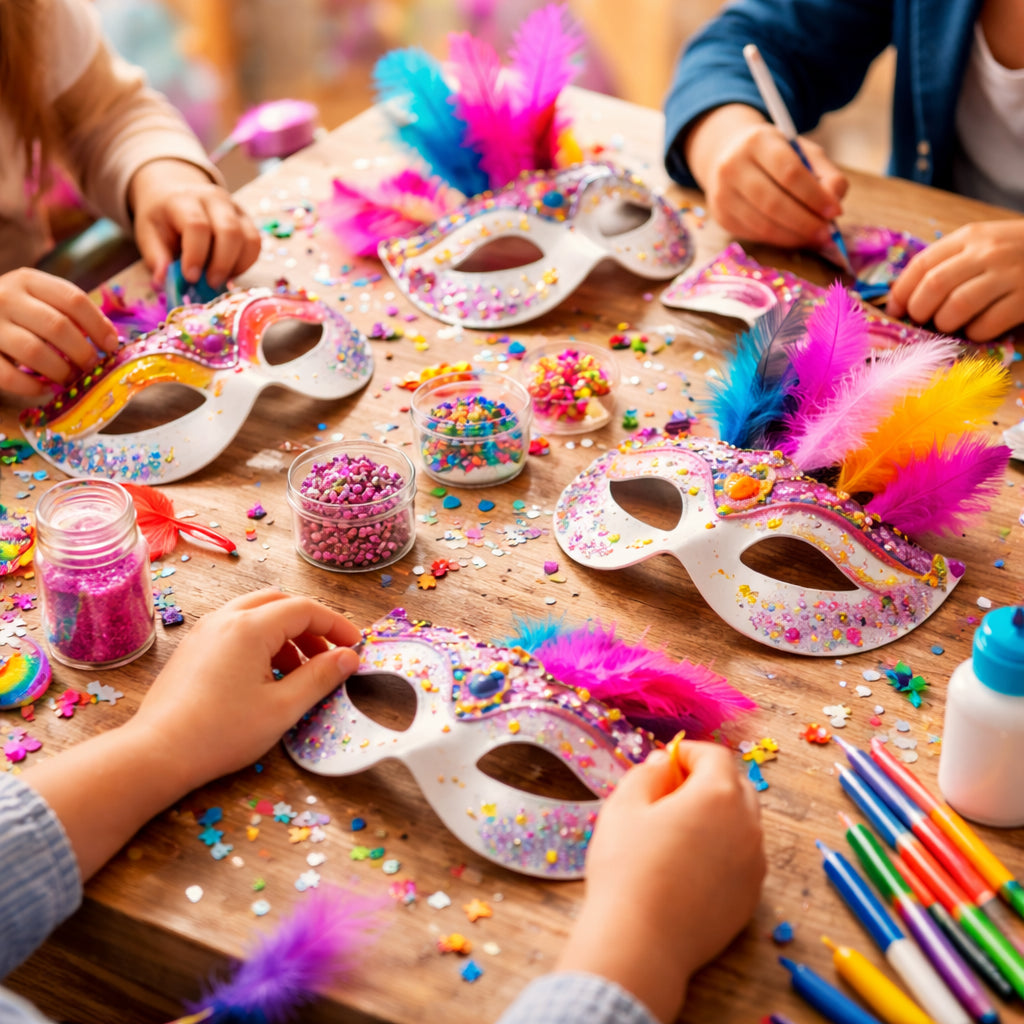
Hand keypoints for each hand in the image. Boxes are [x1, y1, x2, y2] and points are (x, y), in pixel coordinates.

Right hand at [0, 268, 117, 396]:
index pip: (73, 299)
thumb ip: (68, 312)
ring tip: (71, 380)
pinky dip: (31, 387)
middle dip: (82, 352)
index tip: (111, 346)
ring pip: (34, 351)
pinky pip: (8, 375)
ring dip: (61, 371)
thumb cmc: (14, 311)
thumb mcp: (38, 298)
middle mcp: (6, 297)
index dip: (98, 325)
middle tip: (92, 368)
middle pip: (57, 327)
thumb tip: (110, 341)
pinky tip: (44, 389)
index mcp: (28, 280)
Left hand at [126, 589, 360, 791]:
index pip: (304, 609)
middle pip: (280, 603)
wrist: (157, 753)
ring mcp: (205, 632)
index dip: (336, 625)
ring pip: (257, 615)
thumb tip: (348, 658)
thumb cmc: (221, 733)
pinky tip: (267, 678)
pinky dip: (262, 643)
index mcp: (249, 627)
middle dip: (311, 626)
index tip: (355, 646)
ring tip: (300, 673)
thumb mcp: (282, 708)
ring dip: (286, 635)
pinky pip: (236, 630)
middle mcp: (225, 619)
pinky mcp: (193, 649)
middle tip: (330, 656)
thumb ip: (320, 678)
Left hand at [128, 159, 261, 288]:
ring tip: (219, 278)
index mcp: (183, 200)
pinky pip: (255, 244)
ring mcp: (234, 208)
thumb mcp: (148, 233)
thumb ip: (155, 257)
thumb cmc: (162, 218)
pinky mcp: (246, 219)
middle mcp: (213, 198)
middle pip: (229, 231)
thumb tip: (161, 280)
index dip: (196, 254)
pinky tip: (229, 270)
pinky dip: (245, 263)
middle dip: (221, 264)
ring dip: (236, 266)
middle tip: (209, 283)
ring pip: (248, 239)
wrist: (176, 192)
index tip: (190, 278)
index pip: (197, 225)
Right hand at [557, 741, 764, 1022]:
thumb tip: (664, 764)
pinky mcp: (751, 898)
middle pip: (736, 785)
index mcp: (718, 795)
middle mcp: (748, 825)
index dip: (687, 752)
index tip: (664, 763)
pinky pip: (742, 858)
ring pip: (742, 823)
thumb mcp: (624, 806)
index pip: (715, 755)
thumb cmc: (627, 868)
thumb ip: (648, 773)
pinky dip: (722, 851)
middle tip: (669, 794)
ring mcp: (755, 865)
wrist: (641, 943)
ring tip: (677, 833)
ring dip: (717, 816)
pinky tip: (688, 868)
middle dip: (706, 780)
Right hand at [683, 104, 847, 247]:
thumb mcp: (802, 153)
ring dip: (793, 236)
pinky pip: (754, 234)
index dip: (814, 196)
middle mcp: (733, 166)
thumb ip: (826, 175)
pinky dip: (778, 240)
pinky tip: (793, 237)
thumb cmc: (774, 155)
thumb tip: (835, 206)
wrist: (728, 157)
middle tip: (826, 234)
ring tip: (814, 238)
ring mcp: (722, 194)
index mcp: (757, 141)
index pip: (789, 173)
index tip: (835, 212)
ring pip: (762, 224)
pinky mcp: (721, 216)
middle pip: (774, 203)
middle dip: (805, 222)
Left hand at [886, 220, 1023, 340]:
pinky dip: (974, 333)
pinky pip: (986, 325)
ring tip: (948, 326)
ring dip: (944, 324)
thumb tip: (904, 296)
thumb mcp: (983, 243)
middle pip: (933, 287)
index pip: (922, 264)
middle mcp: (987, 252)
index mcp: (970, 237)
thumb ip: (949, 262)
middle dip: (919, 311)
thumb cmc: (1017, 251)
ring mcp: (1009, 275)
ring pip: (956, 307)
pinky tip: (977, 330)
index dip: (901, 292)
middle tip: (921, 321)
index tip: (893, 310)